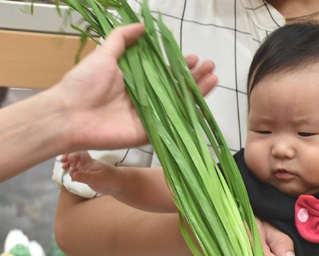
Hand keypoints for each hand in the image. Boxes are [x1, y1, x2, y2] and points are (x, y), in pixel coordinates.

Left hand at [52, 23, 216, 151]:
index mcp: (136, 80)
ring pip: (179, 103)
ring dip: (197, 92)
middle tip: (210, 66)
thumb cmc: (84, 83)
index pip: (165, 72)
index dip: (180, 65)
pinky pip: (173, 124)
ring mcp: (149, 116)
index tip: (194, 58)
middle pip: (176, 88)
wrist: (70, 115)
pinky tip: (204, 105)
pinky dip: (190, 116)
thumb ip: (123, 39)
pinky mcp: (149, 132)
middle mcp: (145, 98)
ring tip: (214, 78)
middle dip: (194, 77)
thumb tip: (142, 25)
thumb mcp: (104, 54)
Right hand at [61, 152, 119, 195]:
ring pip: (74, 165)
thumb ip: (85, 177)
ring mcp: (86, 170)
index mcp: (90, 161)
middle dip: (67, 158)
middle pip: (75, 157)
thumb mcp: (98, 178)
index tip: (71, 164)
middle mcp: (87, 164)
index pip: (79, 153)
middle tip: (62, 161)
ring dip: (69, 165)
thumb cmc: (110, 179)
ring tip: (63, 168)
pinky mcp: (86, 176)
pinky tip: (72, 179)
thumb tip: (73, 174)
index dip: (72, 156)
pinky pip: (77, 173)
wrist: (118, 184)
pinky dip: (73, 174)